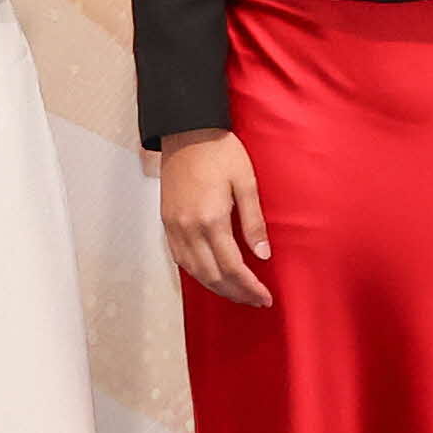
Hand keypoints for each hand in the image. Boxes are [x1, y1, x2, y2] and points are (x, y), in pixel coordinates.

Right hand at [158, 129, 272, 308]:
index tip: (265, 297)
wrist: (187, 132)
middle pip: (212, 275)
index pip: (232, 266)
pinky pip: (180, 259)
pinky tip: (213, 277)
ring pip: (194, 271)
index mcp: (211, 219)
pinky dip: (197, 274)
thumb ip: (253, 221)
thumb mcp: (246, 182)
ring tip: (238, 293)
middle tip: (256, 300)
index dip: (249, 287)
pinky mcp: (166, 223)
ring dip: (217, 287)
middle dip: (235, 293)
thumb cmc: (221, 152)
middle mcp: (188, 228)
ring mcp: (174, 227)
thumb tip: (262, 255)